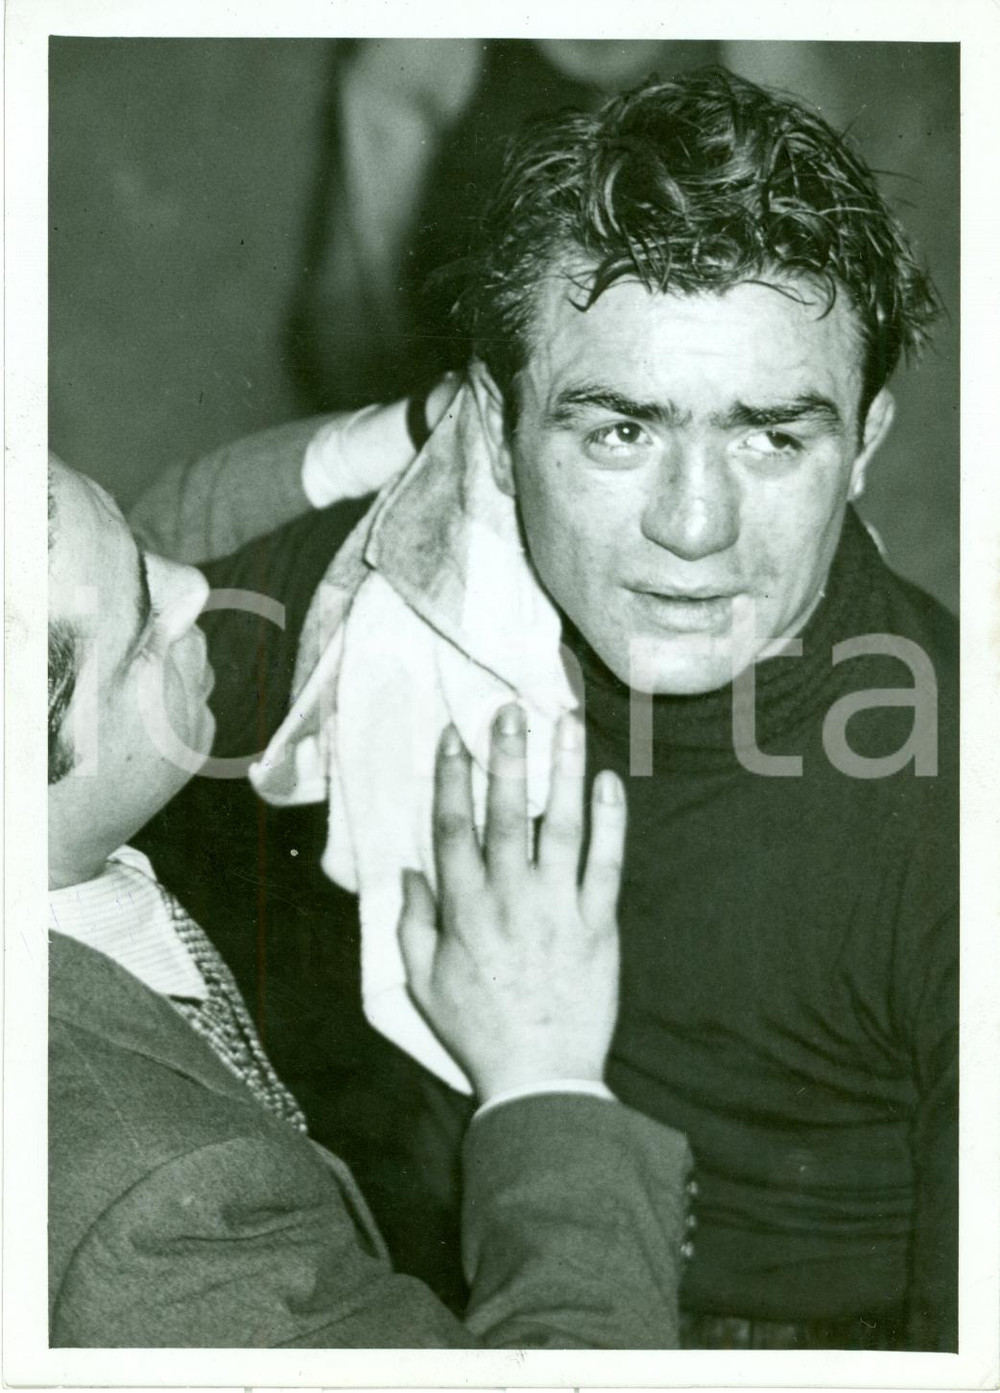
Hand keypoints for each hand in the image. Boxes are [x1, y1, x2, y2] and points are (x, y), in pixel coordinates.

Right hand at [398, 703, 626, 1101]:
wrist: (540, 1077)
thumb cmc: (477, 1030)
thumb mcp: (423, 983)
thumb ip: (413, 924)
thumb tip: (410, 871)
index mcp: (464, 910)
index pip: (454, 829)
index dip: (452, 779)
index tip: (454, 737)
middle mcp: (509, 899)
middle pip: (505, 814)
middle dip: (506, 757)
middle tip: (509, 711)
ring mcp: (558, 908)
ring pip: (560, 827)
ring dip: (562, 772)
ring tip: (565, 725)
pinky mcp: (599, 925)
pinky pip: (607, 865)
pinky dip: (610, 823)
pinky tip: (609, 784)